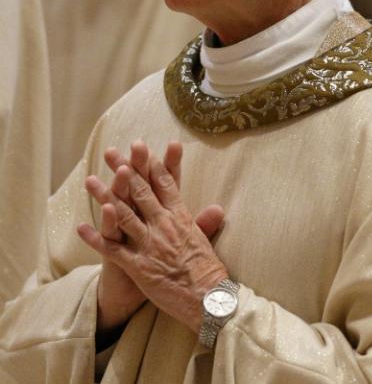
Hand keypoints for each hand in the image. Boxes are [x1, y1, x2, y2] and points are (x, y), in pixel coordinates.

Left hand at [78, 143, 227, 332]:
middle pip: (140, 191)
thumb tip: (217, 207)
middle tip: (111, 152)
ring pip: (123, 214)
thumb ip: (205, 221)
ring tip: (90, 180)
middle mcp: (163, 224)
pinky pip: (113, 249)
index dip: (150, 163)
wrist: (208, 298)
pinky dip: (96, 238)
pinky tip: (81, 227)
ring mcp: (149, 243)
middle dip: (125, 169)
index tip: (140, 147)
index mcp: (180, 216)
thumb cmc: (208, 271)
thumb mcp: (206, 241)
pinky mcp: (138, 265)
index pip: (164, 183)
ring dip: (104, 196)